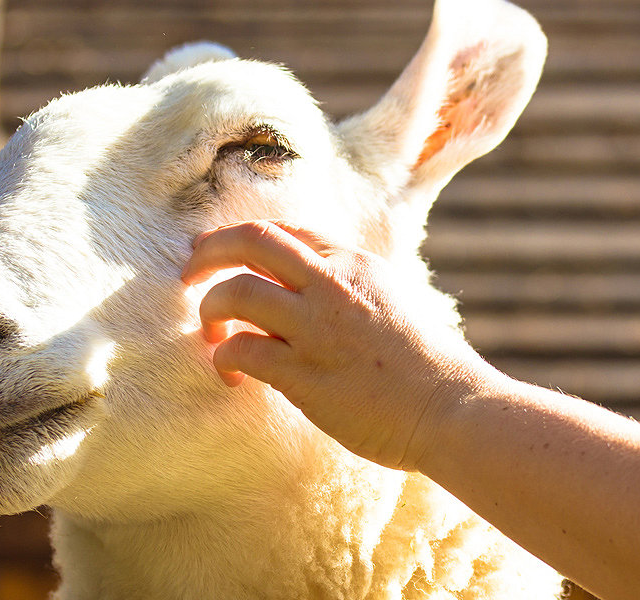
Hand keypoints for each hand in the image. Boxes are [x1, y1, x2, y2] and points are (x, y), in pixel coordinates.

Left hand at [182, 220, 486, 469]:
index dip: (242, 239)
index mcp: (355, 263)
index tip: (220, 256)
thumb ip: (350, 286)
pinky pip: (241, 351)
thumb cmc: (427, 364)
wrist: (452, 408)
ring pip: (236, 293)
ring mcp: (317, 328)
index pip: (284, 231)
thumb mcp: (391, 299)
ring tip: (210, 335)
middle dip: (207, 252)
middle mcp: (333, 285)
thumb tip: (309, 285)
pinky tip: (229, 375)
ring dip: (210, 311)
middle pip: (251, 241)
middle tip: (188, 275)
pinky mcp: (305, 375)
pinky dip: (224, 359)